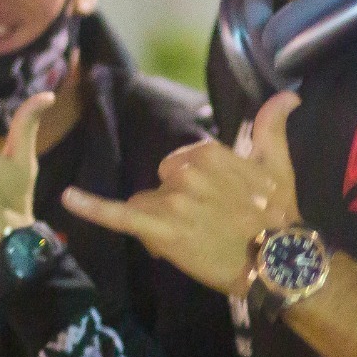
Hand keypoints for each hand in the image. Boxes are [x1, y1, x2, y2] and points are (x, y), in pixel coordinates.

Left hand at [62, 91, 301, 294]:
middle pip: (161, 185)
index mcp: (207, 151)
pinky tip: (68, 197)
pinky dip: (91, 205)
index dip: (194, 189)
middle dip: (176, 204)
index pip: (179, 165)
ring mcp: (172, 200)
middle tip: (210, 226)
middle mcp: (186, 171)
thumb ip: (271, 127)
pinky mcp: (161, 228)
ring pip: (147, 205)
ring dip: (161, 222)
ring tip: (196, 241)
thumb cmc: (278, 214)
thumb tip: (288, 95)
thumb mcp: (278, 164)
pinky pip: (120, 214)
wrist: (279, 261)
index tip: (220, 207)